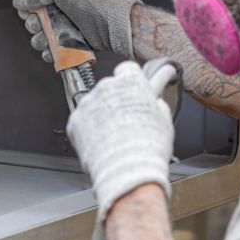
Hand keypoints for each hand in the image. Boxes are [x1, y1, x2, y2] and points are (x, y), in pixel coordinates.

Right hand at [12, 0, 140, 60]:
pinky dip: (49, 53)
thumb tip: (19, 1)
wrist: (112, 26)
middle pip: (35, 18)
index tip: (26, 10)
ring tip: (45, 39)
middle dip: (32, 23)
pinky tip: (50, 52)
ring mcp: (66, 28)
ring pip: (41, 36)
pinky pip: (53, 50)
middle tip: (37, 25)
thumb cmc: (91, 3)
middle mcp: (62, 9)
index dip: (28, 5)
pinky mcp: (70, 44)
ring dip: (38, 39)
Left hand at [67, 61, 174, 218]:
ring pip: (94, 104)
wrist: (127, 170)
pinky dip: (88, 129)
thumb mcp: (164, 120)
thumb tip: (155, 102)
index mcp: (131, 82)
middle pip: (109, 87)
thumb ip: (157, 105)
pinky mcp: (74, 121)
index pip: (127, 70)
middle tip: (125, 119)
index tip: (133, 90)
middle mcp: (107, 87)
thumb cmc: (148, 147)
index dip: (131, 81)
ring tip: (112, 134)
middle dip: (115, 100)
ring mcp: (88, 103)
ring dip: (101, 114)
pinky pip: (82, 121)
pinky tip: (100, 141)